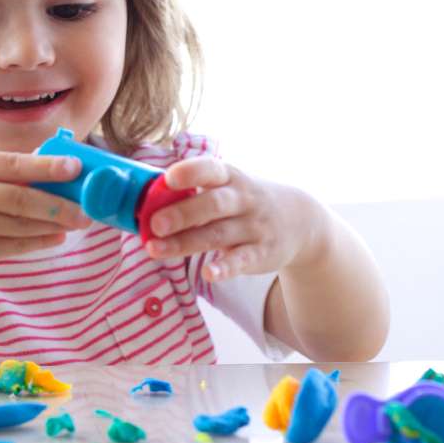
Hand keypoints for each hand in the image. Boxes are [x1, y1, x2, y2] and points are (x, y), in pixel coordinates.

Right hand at [0, 152, 92, 288]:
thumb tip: (49, 166)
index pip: (14, 164)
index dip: (49, 167)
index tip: (76, 168)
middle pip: (23, 197)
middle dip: (60, 203)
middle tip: (86, 208)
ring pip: (23, 224)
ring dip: (54, 224)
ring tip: (77, 222)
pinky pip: (15, 245)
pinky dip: (39, 241)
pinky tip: (55, 237)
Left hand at [144, 156, 320, 281]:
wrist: (300, 220)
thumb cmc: (245, 201)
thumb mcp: (227, 186)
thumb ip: (193, 190)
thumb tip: (144, 199)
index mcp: (229, 177)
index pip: (211, 169)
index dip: (191, 172)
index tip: (169, 178)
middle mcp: (244, 199)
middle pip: (213, 204)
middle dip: (183, 213)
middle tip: (155, 224)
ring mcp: (254, 227)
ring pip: (218, 234)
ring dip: (185, 242)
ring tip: (155, 249)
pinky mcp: (262, 253)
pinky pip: (242, 260)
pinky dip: (226, 268)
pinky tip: (208, 273)